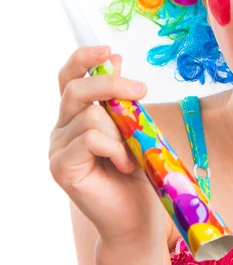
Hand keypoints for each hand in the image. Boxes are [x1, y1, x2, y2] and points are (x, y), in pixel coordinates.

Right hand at [49, 46, 165, 248]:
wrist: (137, 215)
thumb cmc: (138, 170)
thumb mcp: (134, 127)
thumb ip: (121, 98)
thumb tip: (114, 58)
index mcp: (77, 115)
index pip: (69, 78)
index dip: (83, 59)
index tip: (108, 49)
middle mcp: (62, 128)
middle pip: (76, 89)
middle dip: (111, 85)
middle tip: (142, 92)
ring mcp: (58, 148)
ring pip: (90, 117)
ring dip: (121, 133)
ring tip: (132, 154)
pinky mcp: (60, 167)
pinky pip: (90, 139)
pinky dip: (116, 148)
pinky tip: (124, 165)